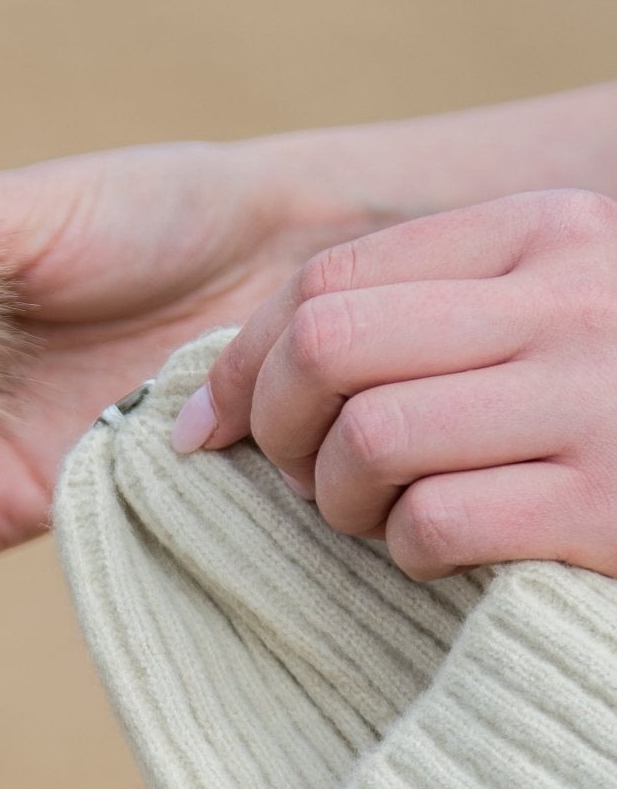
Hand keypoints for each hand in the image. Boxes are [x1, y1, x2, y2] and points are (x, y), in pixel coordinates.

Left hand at [173, 187, 616, 581]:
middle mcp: (571, 302)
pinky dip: (410, 554)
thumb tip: (224, 387)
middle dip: (278, 429)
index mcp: (544, 234)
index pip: (329, 278)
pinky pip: (436, 526)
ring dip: (341, 501)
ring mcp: (597, 403)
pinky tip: (443, 554)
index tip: (212, 426)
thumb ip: (425, 314)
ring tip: (379, 516)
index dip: (244, 361)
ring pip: (370, 440)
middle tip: (303, 478)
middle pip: (329, 348)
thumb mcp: (548, 312)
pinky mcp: (611, 507)